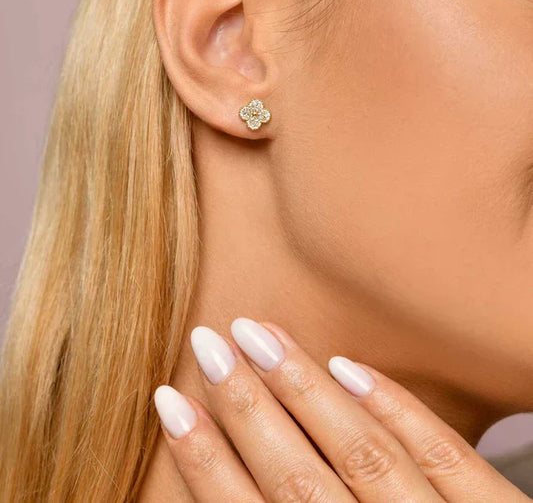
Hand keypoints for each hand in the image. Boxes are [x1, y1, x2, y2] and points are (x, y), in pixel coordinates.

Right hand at [154, 318, 529, 500]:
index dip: (205, 461)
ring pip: (363, 452)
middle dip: (246, 407)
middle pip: (298, 480)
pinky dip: (393, 406)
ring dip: (305, 388)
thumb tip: (232, 492)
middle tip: (208, 343)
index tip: (170, 402)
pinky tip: (349, 365)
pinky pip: (442, 454)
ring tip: (260, 334)